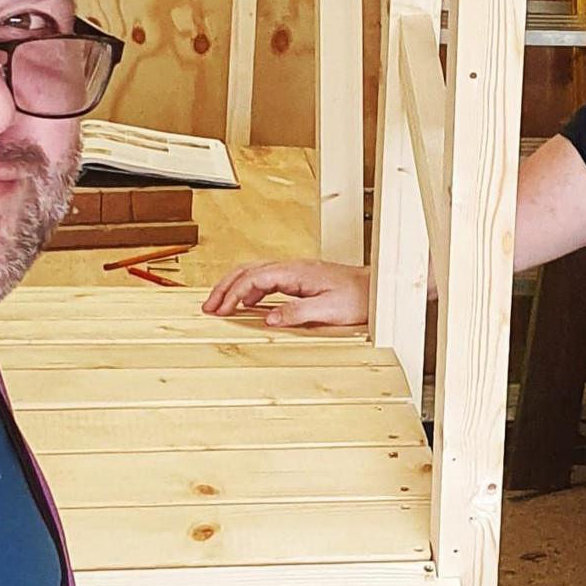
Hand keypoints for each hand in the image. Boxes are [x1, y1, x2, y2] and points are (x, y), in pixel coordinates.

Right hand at [203, 260, 371, 327]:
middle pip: (248, 270)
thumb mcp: (328, 310)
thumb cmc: (358, 298)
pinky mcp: (299, 279)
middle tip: (208, 306)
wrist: (377, 290)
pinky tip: (248, 304)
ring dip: (234, 286)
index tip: (219, 310)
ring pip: (254, 272)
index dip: (233, 294)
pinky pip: (265, 278)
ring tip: (219, 304)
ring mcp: (295, 271)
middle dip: (224, 287)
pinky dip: (249, 288)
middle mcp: (292, 267)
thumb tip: (267, 319)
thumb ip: (296, 313)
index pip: (254, 278)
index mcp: (295, 272)